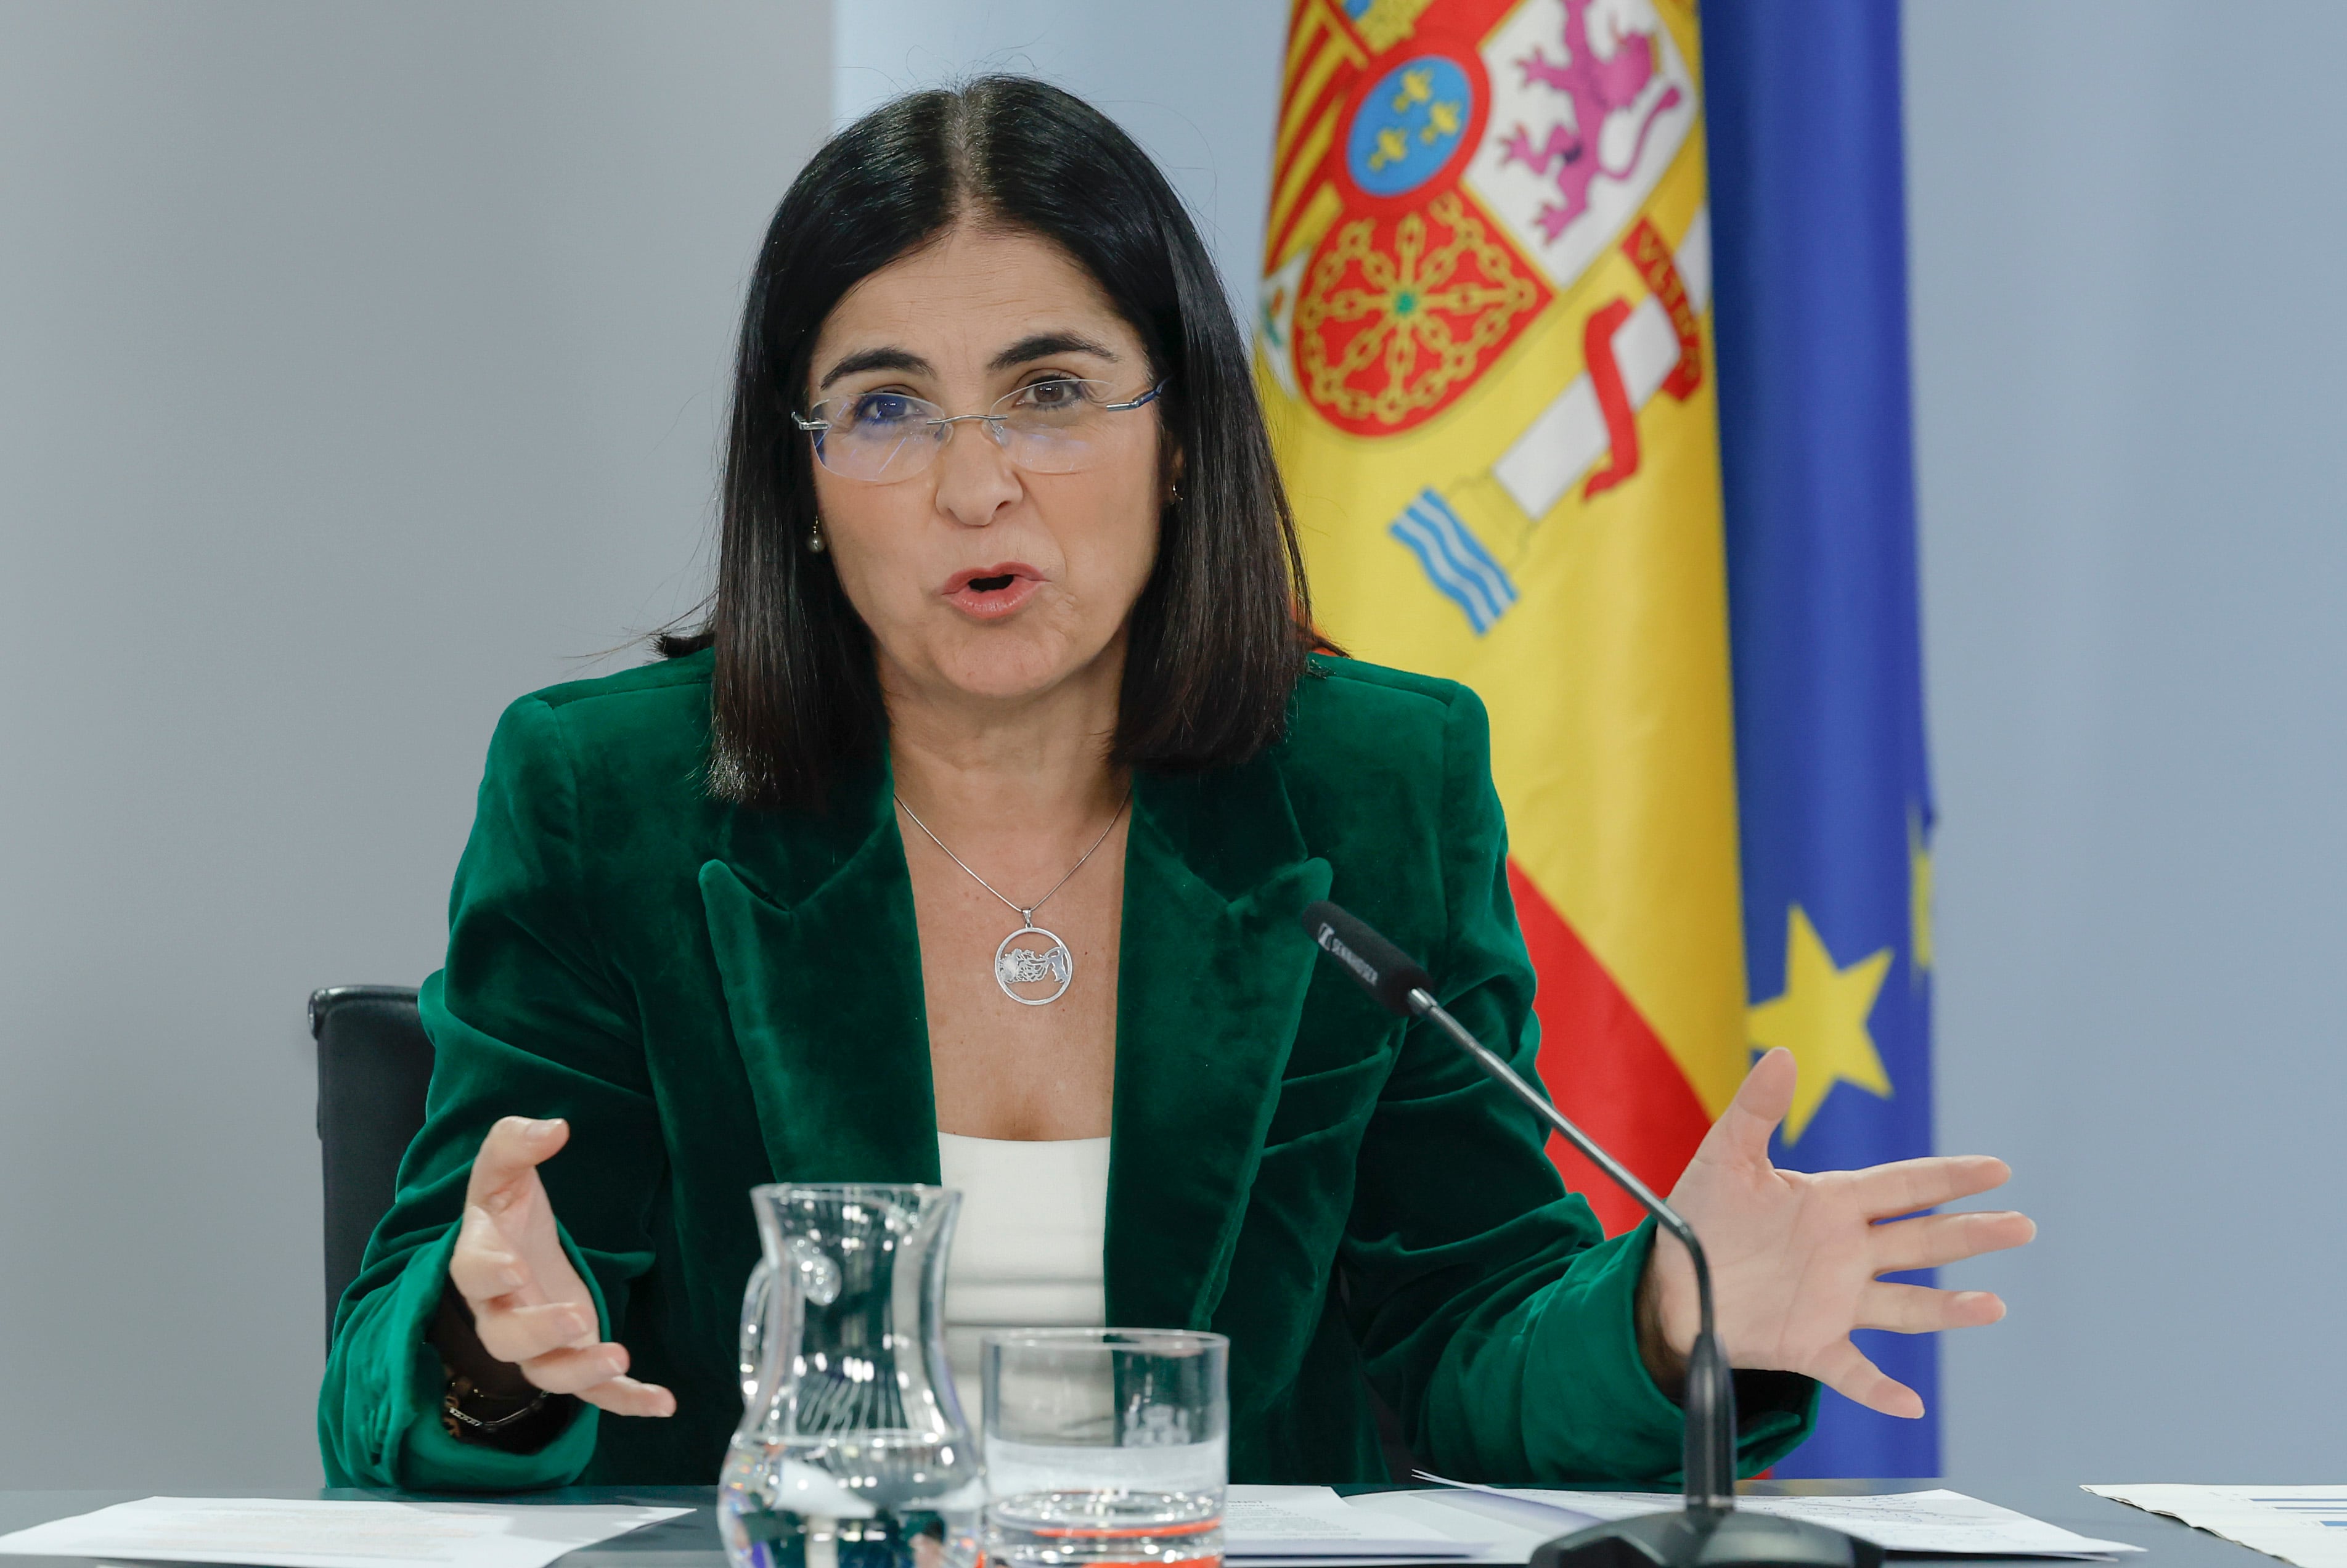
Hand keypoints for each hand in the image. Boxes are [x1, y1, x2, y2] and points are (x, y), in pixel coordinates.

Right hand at [443, 1116, 675, 1417]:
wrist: (512, 1247)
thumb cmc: (505, 1210)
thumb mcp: (502, 1170)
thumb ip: (515, 1143)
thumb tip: (553, 1128)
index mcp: (481, 1262)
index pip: (473, 1272)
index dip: (489, 1272)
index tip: (511, 1268)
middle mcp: (502, 1312)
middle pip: (507, 1338)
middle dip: (538, 1332)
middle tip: (574, 1317)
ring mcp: (537, 1342)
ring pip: (547, 1373)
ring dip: (581, 1371)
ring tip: (620, 1359)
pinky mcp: (572, 1355)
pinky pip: (593, 1391)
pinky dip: (626, 1401)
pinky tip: (663, 1403)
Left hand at [1639, 1048, 2034, 1418]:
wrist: (1668, 1281)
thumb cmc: (1700, 1216)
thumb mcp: (1724, 1157)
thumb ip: (1755, 1109)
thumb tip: (1782, 1053)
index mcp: (1832, 1204)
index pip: (1902, 1186)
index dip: (1948, 1177)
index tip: (1997, 1169)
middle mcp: (1846, 1253)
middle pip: (1921, 1242)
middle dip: (1971, 1234)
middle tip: (2021, 1225)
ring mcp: (1834, 1301)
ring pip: (1904, 1306)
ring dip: (1947, 1309)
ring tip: (1992, 1305)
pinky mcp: (1810, 1344)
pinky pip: (1852, 1371)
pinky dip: (1879, 1390)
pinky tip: (1910, 1404)